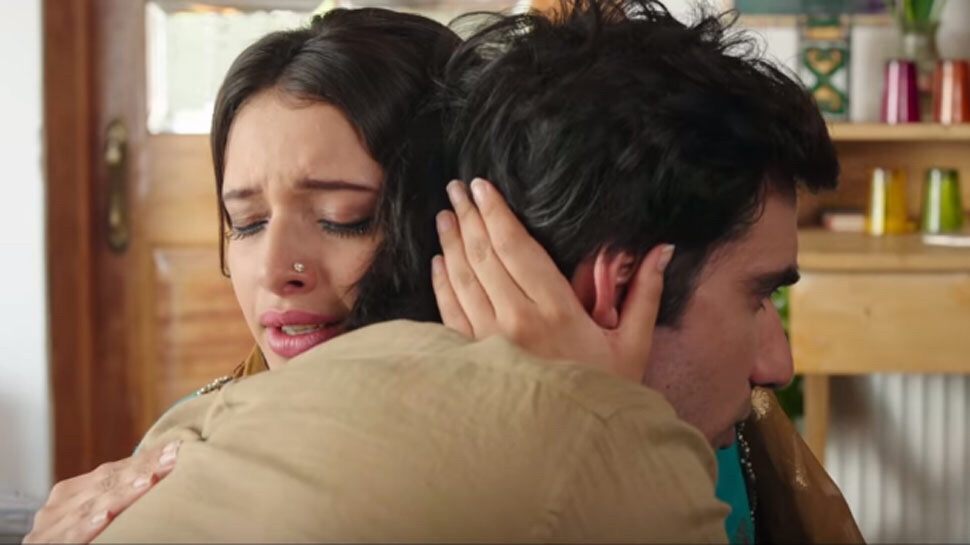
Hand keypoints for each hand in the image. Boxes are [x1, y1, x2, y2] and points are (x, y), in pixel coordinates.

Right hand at [23, 440, 179, 543]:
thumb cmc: (79, 536)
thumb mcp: (95, 515)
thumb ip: (116, 499)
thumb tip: (157, 478)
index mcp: (71, 495)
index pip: (113, 472)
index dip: (145, 460)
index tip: (175, 449)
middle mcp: (58, 507)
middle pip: (106, 484)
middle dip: (141, 469)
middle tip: (172, 456)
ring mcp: (50, 528)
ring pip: (92, 507)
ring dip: (122, 492)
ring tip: (149, 480)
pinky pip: (71, 535)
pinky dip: (88, 525)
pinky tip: (106, 516)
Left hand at [432, 178, 672, 382]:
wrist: (572, 448)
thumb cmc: (607, 394)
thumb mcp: (633, 344)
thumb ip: (645, 293)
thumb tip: (662, 250)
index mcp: (555, 311)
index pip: (516, 248)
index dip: (496, 213)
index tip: (482, 187)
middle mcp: (516, 321)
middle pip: (484, 256)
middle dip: (468, 217)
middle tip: (456, 188)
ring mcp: (489, 341)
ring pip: (462, 280)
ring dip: (451, 243)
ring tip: (446, 215)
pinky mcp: (473, 359)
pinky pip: (449, 313)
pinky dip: (441, 283)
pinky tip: (439, 262)